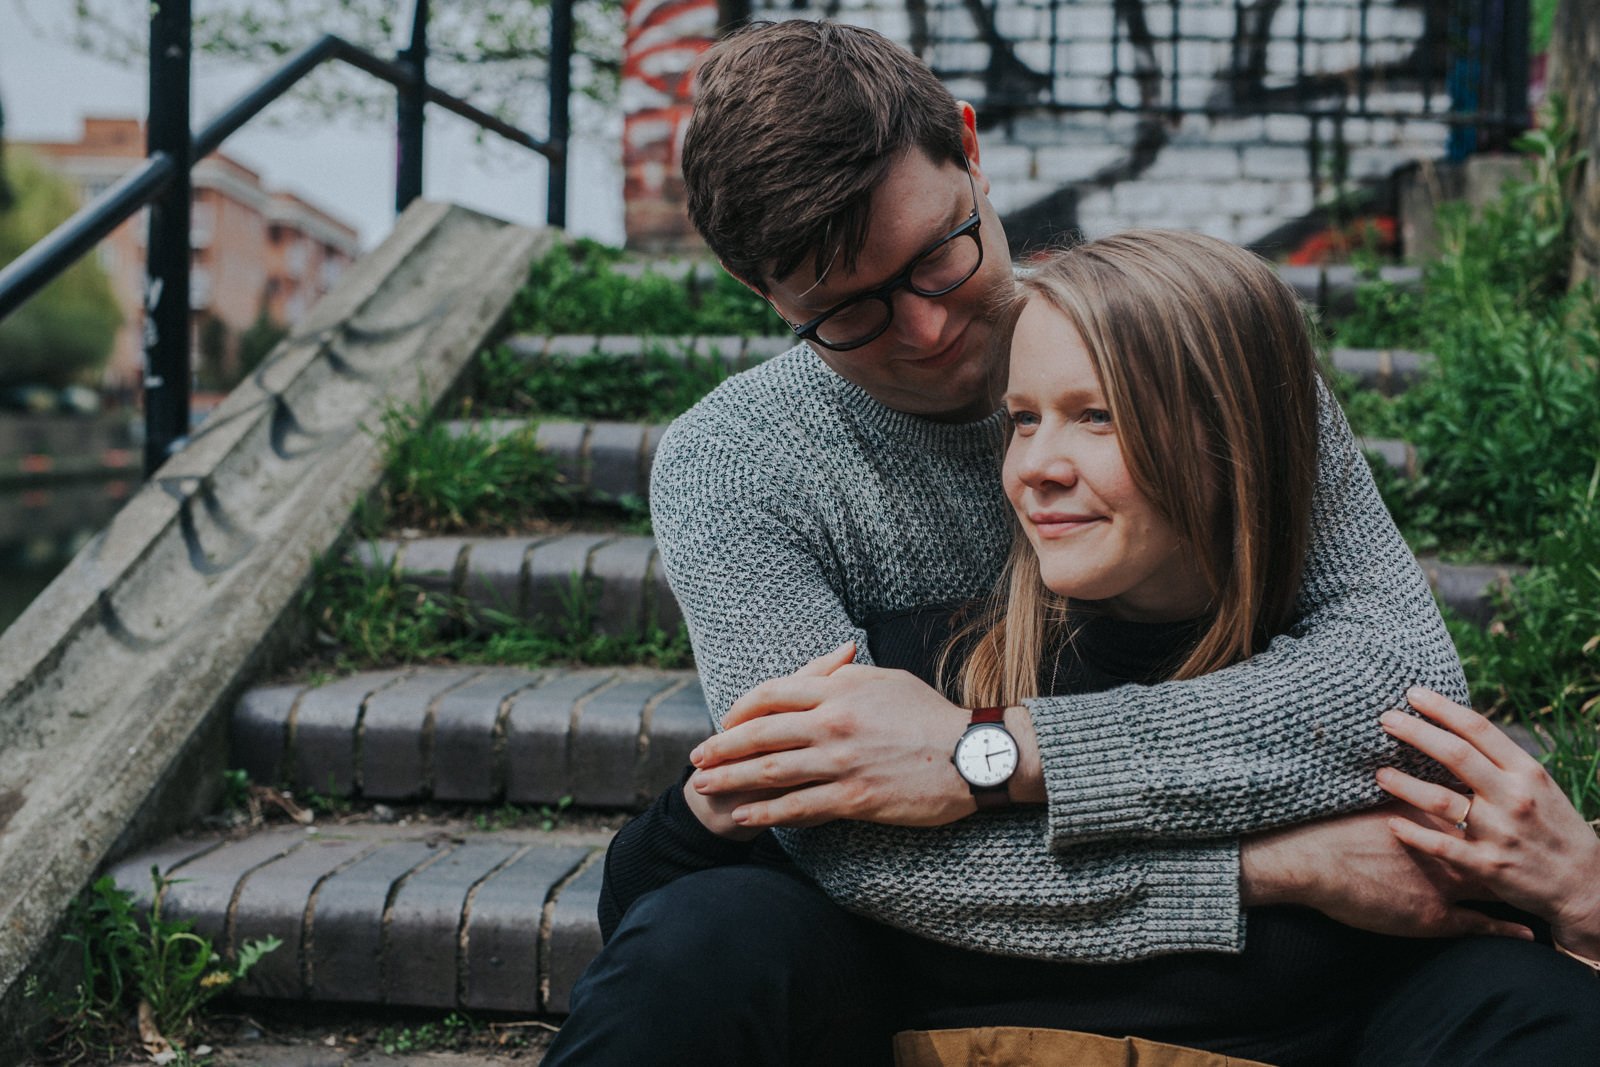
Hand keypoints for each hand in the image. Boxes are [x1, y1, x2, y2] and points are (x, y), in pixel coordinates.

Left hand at [689, 642, 1029, 828]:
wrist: (973, 754)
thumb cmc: (932, 715)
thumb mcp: (888, 680)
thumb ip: (846, 676)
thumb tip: (820, 673)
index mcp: (840, 690)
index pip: (774, 693)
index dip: (743, 709)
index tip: (726, 721)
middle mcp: (834, 723)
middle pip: (761, 732)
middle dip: (722, 746)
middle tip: (696, 757)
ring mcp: (842, 762)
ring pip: (771, 771)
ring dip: (731, 779)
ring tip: (704, 786)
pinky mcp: (855, 797)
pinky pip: (799, 807)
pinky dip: (766, 811)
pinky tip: (744, 815)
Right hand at [1240, 805, 1534, 939]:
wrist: (1312, 861)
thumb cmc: (1332, 828)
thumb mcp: (1373, 799)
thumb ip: (1401, 794)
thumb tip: (1408, 780)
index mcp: (1433, 815)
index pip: (1481, 813)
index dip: (1499, 814)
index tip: (1508, 816)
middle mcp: (1449, 847)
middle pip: (1499, 848)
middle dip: (1518, 850)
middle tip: (1529, 853)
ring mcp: (1446, 883)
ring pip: (1497, 886)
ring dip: (1517, 890)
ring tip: (1533, 893)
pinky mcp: (1435, 916)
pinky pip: (1481, 925)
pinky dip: (1506, 930)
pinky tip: (1524, 935)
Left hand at [1377, 686, 1599, 956]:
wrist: (1586, 886)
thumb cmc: (1554, 828)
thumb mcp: (1539, 786)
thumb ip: (1501, 761)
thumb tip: (1456, 728)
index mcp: (1527, 772)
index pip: (1479, 729)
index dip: (1442, 708)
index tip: (1411, 694)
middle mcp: (1514, 797)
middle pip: (1456, 756)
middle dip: (1415, 733)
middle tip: (1384, 719)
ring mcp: (1501, 832)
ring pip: (1442, 800)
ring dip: (1404, 784)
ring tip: (1379, 774)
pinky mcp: (1489, 866)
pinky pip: (1442, 846)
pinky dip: (1414, 834)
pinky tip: (1392, 824)